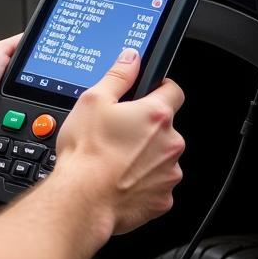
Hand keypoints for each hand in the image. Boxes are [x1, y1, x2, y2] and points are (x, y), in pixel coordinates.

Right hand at [55, 49, 184, 234]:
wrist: (84, 199)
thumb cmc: (87, 151)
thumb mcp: (93, 99)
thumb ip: (118, 75)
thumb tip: (132, 58)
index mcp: (156, 115)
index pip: (173, 90)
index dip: (160, 87)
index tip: (147, 92)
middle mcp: (171, 144)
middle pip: (165, 127)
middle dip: (145, 127)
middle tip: (117, 130)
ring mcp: (169, 174)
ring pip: (161, 156)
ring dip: (145, 155)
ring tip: (114, 158)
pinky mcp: (163, 200)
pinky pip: (156, 184)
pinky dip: (142, 181)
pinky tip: (119, 178)